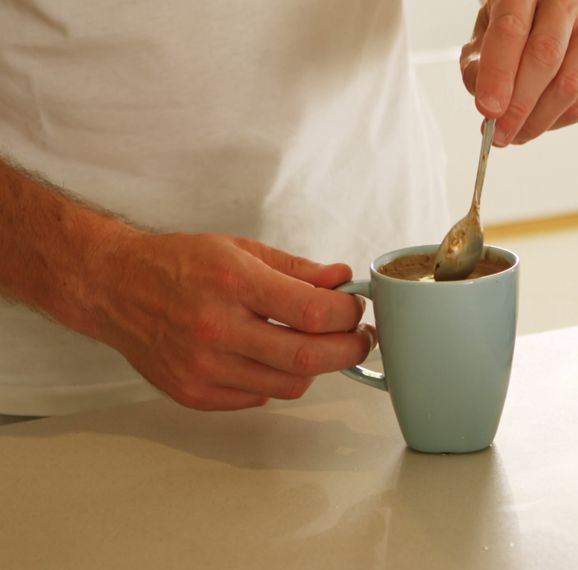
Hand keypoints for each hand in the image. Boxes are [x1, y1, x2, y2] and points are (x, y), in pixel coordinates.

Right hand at [86, 233, 373, 410]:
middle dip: (349, 350)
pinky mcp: (194, 394)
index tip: (356, 309)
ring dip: (314, 368)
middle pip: (308, 359)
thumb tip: (342, 281)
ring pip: (289, 386)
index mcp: (233, 284)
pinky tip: (267, 356)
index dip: (348, 315)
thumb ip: (297, 270)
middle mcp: (217, 329)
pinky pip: (259, 398)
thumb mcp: (242, 249)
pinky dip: (275, 380)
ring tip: (313, 344)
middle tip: (360, 339)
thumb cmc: (179, 264)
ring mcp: (204, 368)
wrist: (115, 288)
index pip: (314, 313)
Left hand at [461, 0, 577, 146]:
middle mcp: (568, 0)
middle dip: (520, 105)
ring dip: (540, 120)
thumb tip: (493, 107)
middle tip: (501, 134)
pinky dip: (563, 119)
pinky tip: (546, 119)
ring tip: (519, 133)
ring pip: (571, 83)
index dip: (498, 75)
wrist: (550, 19)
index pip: (512, 29)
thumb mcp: (483, 40)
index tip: (488, 111)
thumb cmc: (515, 31)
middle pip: (546, 56)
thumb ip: (479, 70)